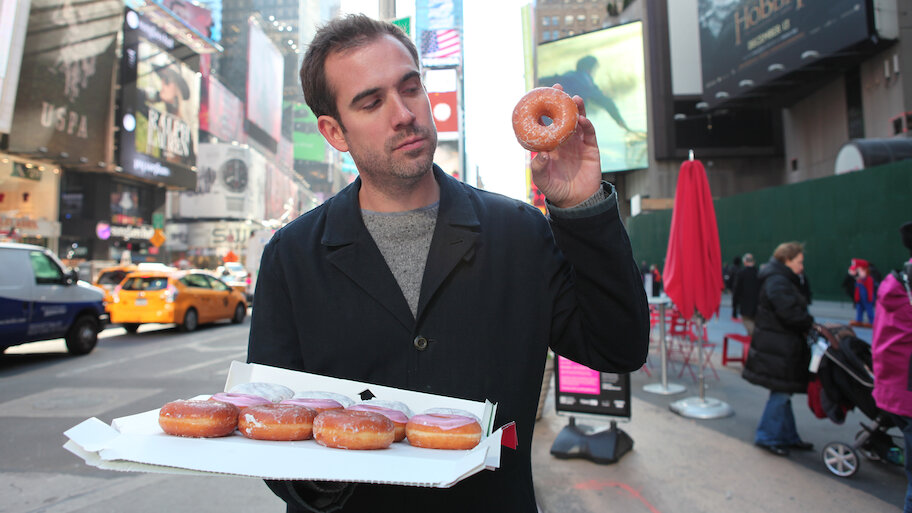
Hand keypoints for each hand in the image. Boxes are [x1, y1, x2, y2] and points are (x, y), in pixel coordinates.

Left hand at [529, 84, 602, 208]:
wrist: (576, 201)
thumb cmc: (555, 189)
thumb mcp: (542, 180)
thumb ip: (538, 168)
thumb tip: (541, 153)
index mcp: (550, 144)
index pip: (546, 122)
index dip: (543, 108)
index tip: (540, 95)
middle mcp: (564, 140)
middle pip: (563, 116)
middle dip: (561, 101)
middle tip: (559, 88)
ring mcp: (578, 143)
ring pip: (578, 120)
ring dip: (577, 109)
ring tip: (574, 99)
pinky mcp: (591, 148)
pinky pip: (589, 133)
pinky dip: (587, 124)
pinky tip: (582, 119)